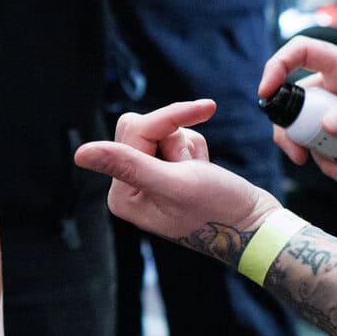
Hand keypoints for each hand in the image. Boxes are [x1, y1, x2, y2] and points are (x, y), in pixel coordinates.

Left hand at [74, 100, 277, 257]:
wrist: (256, 226)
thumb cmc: (220, 210)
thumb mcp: (174, 184)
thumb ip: (129, 166)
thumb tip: (80, 154)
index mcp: (122, 195)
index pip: (134, 131)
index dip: (169, 122)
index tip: (203, 109)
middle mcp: (129, 188)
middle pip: (142, 128)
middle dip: (176, 138)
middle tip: (194, 167)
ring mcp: (148, 181)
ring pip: (163, 132)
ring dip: (189, 145)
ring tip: (201, 173)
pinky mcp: (166, 174)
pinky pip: (176, 141)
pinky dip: (196, 150)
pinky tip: (204, 173)